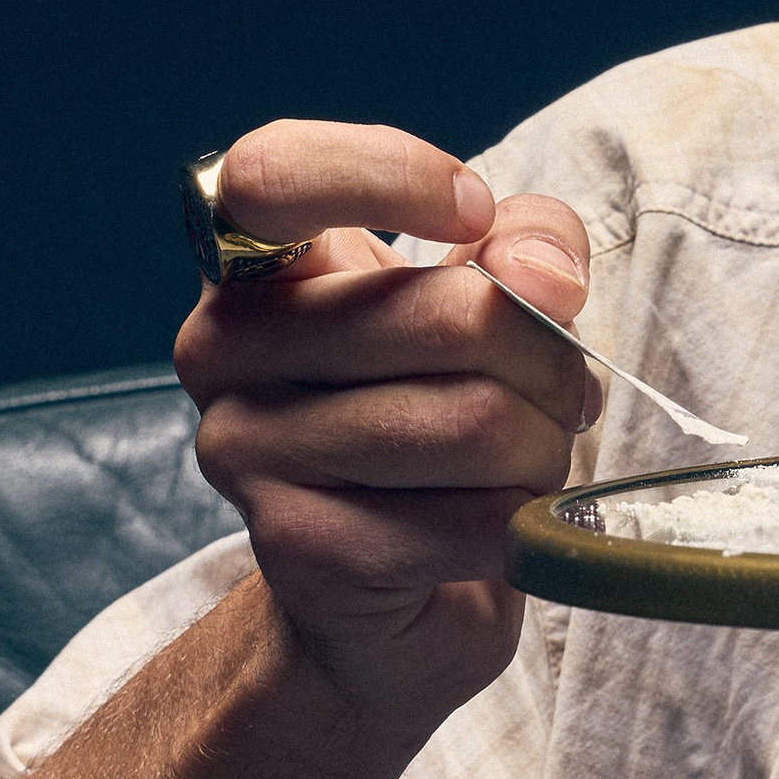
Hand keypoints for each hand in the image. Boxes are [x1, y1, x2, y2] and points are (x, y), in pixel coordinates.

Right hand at [175, 119, 597, 723]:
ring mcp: (246, 452)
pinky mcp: (299, 550)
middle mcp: (220, 349)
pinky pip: (474, 519)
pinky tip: (497, 528)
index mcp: (253, 268)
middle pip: (454, 315)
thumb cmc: (439, 425)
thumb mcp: (492, 302)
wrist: (392, 604)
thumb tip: (542, 272)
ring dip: (542, 450)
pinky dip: (524, 525)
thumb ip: (526, 247)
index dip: (391, 174)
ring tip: (523, 464)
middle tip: (557, 394)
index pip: (268, 174)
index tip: (473, 211)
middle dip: (548, 361)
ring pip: (476, 422)